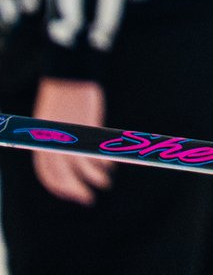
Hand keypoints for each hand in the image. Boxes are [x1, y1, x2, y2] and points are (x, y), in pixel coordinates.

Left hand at [31, 78, 111, 204]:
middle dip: (76, 191)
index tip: (71, 194)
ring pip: (82, 168)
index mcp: (42, 142)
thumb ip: (53, 142)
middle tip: (88, 200)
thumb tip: (62, 162)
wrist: (69, 74)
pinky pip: (96, 153)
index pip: (47, 174)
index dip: (59, 188)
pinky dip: (104, 163)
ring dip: (95, 179)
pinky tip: (109, 166)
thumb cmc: (59, 97)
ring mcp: (71, 135)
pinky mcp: (87, 128)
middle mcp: (54, 142)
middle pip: (64, 176)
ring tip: (104, 183)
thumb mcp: (47, 122)